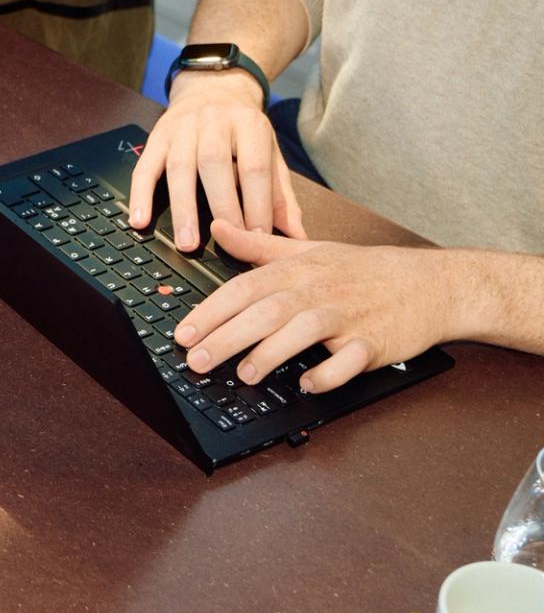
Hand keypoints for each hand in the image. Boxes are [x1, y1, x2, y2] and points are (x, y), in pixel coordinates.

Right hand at [128, 72, 304, 249]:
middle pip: (214, 164)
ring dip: (182, 208)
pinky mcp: (156, 137)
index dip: (257, 204)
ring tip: (187, 243)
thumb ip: (282, 196)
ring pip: (179, 168)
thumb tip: (296, 236)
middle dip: (222, 207)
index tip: (259, 238)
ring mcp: (180, 128)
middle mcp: (213, 121)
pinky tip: (140, 221)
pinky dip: (141, 195)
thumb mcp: (270, 153)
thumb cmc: (243, 130)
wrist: (212, 88)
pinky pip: (145, 167)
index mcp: (249, 124)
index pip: (253, 167)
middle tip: (227, 242)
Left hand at [174, 222, 458, 391]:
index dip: (211, 311)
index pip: (244, 288)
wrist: (429, 284)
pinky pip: (350, 360)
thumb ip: (257, 246)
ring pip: (303, 332)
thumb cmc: (362, 271)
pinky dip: (330, 372)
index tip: (183, 332)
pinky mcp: (375, 342)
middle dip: (227, 337)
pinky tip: (309, 384)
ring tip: (244, 374)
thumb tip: (217, 228)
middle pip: (265, 312)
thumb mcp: (307, 251)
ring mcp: (347, 317)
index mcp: (297, 270)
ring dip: (272, 353)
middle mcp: (318, 291)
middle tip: (196, 361)